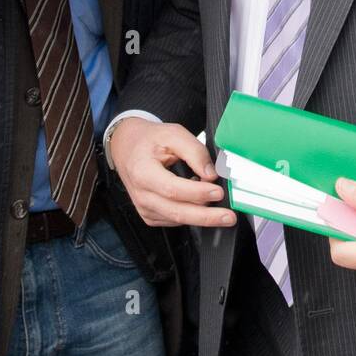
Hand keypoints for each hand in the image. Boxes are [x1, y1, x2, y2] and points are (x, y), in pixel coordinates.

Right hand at [110, 118, 237, 228]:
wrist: (127, 146)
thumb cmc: (149, 140)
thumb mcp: (173, 134)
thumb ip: (194, 151)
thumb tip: (210, 173)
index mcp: (143, 172)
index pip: (173, 189)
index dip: (197, 193)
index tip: (218, 191)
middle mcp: (141, 194)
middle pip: (176, 212)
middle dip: (206, 217)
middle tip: (228, 216)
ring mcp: (144, 207)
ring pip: (177, 219)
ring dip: (201, 216)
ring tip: (219, 207)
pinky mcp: (149, 215)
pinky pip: (174, 221)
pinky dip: (190, 214)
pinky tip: (198, 202)